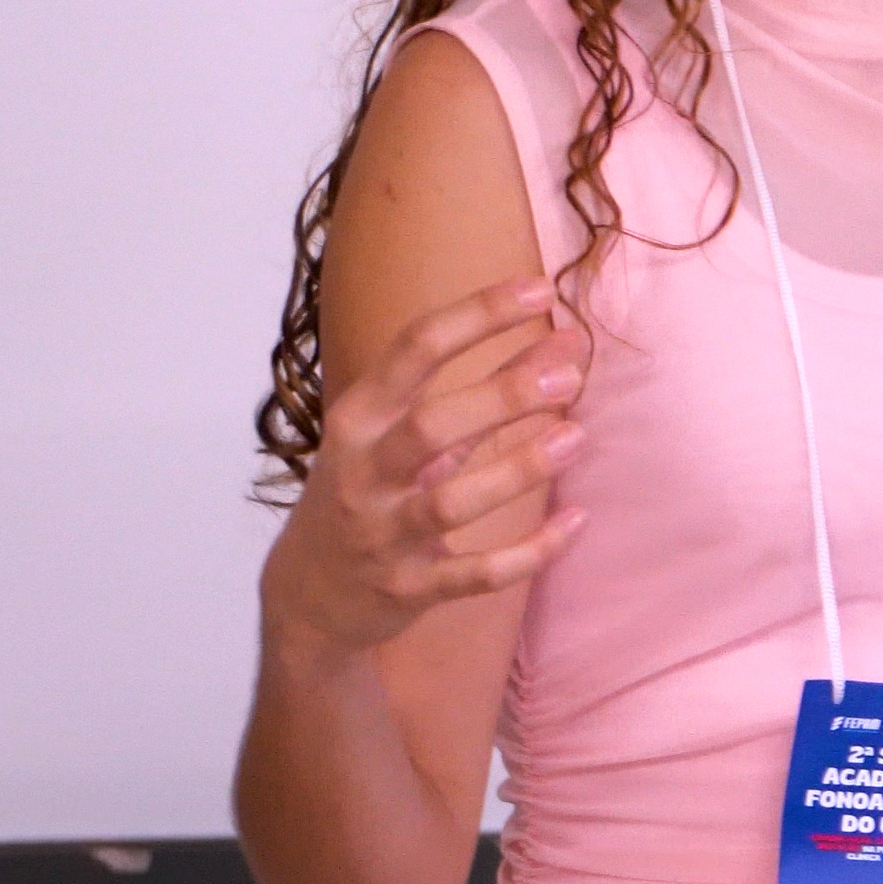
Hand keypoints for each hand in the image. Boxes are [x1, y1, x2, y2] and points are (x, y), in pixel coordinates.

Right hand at [260, 277, 589, 664]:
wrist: (307, 595)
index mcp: (359, 418)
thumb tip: (568, 342)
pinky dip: (529, 552)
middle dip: (501, 397)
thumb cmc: (370, 490)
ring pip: (451, 501)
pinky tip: (576, 523)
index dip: (478, 315)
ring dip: (518, 470)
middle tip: (570, 379)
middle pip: (430, 425)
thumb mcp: (410, 433)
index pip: (414, 350)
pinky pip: (475, 573)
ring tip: (576, 438)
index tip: (540, 288)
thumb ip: (488, 387)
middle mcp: (362, 472)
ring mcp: (382, 534)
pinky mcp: (408, 588)